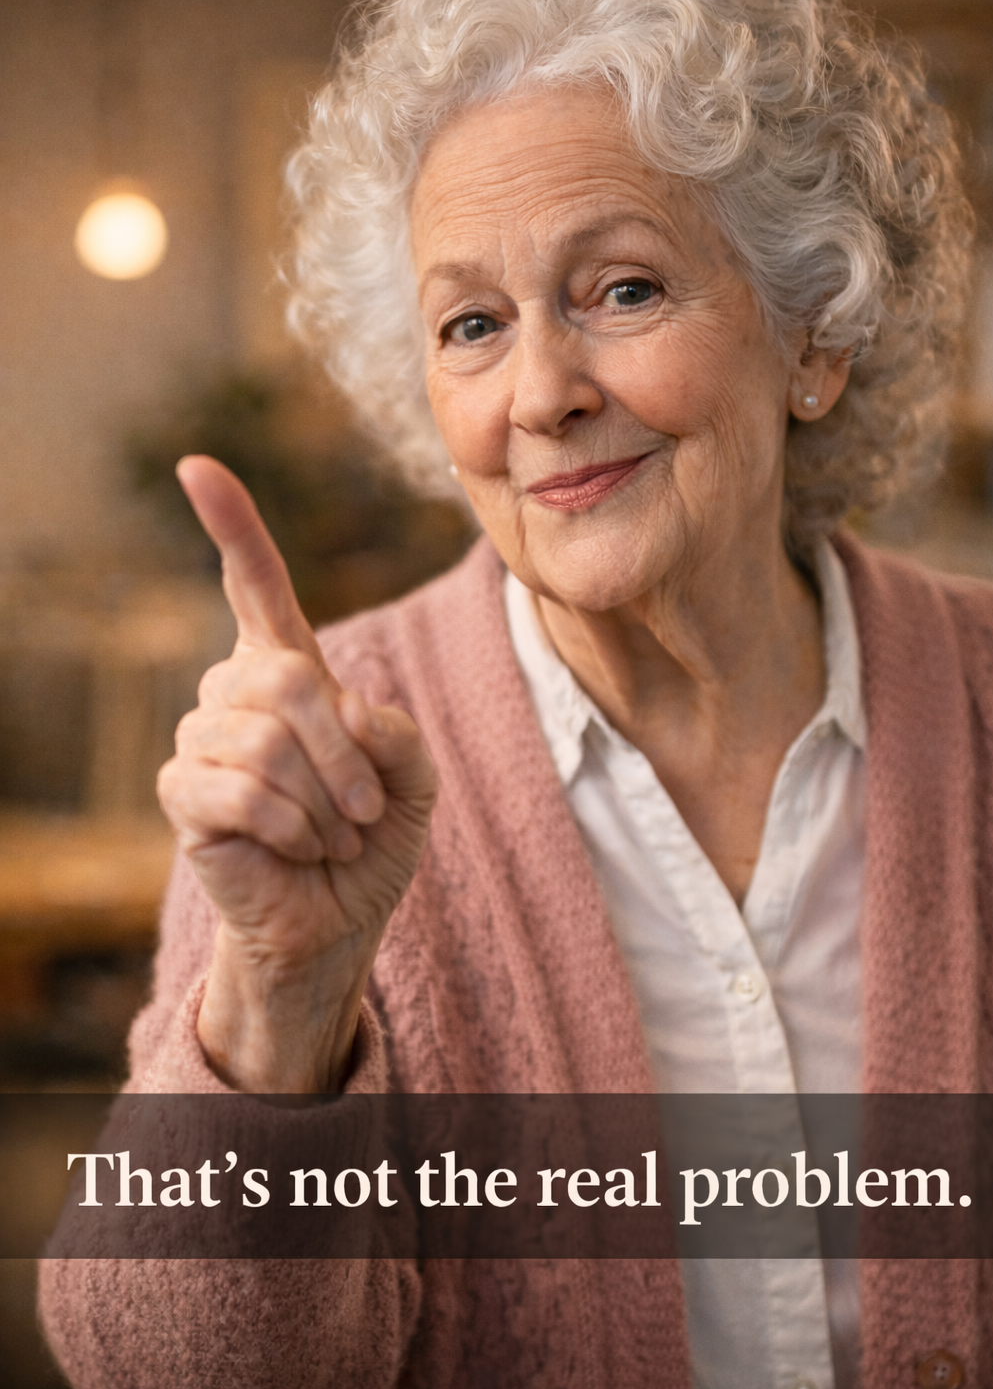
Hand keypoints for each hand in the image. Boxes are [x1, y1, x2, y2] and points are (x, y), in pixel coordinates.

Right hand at [157, 456, 436, 1092]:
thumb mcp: (415, 779)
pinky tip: (297, 849)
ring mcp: (203, 740)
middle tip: (368, 813)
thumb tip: (335, 705)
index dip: (231, 526)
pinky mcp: (182, 795)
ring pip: (265, 739)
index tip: (197, 467)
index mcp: (290, 670)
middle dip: (346, 754)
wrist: (340, 921)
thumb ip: (394, 732)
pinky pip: (238, 789)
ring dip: (323, 802)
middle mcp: (236, 692)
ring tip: (331, 836)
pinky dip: (290, 826)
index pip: (256, 586)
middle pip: (286, 675)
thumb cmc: (372, 842)